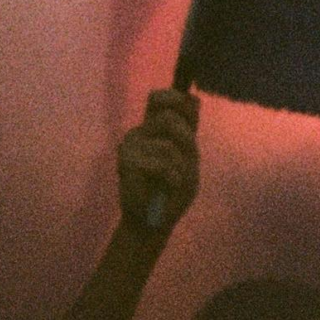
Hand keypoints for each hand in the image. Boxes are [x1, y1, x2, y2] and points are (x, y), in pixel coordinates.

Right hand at [116, 89, 198, 229]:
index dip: (176, 101)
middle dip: (186, 142)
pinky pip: (162, 163)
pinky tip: (166, 187)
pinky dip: (173, 178)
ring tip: (172, 182)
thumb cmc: (172, 191)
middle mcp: (139, 132)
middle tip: (183, 163)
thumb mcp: (188, 158)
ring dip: (180, 167)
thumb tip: (193, 97)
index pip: (159, 98)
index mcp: (152, 128)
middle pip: (169, 118)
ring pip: (169, 145)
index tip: (188, 125)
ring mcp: (130, 145)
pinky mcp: (126, 161)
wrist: (153, 222)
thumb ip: (189, 130)